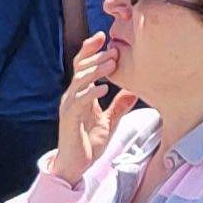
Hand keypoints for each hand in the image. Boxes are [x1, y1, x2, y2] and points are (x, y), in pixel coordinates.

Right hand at [49, 34, 123, 180]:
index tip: (104, 36)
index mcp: (80, 94)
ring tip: (111, 63)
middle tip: (114, 49)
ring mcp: (69, 107)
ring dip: (95, 70)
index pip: (83, 65)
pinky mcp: (69, 119)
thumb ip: (118, 106)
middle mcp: (72, 96)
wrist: (75, 166)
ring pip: (79, 81)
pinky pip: (78, 101)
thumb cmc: (88, 143)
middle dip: (96, 57)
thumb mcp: (108, 121)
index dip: (91, 50)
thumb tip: (134, 91)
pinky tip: (104, 88)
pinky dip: (91, 93)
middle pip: (80, 68)